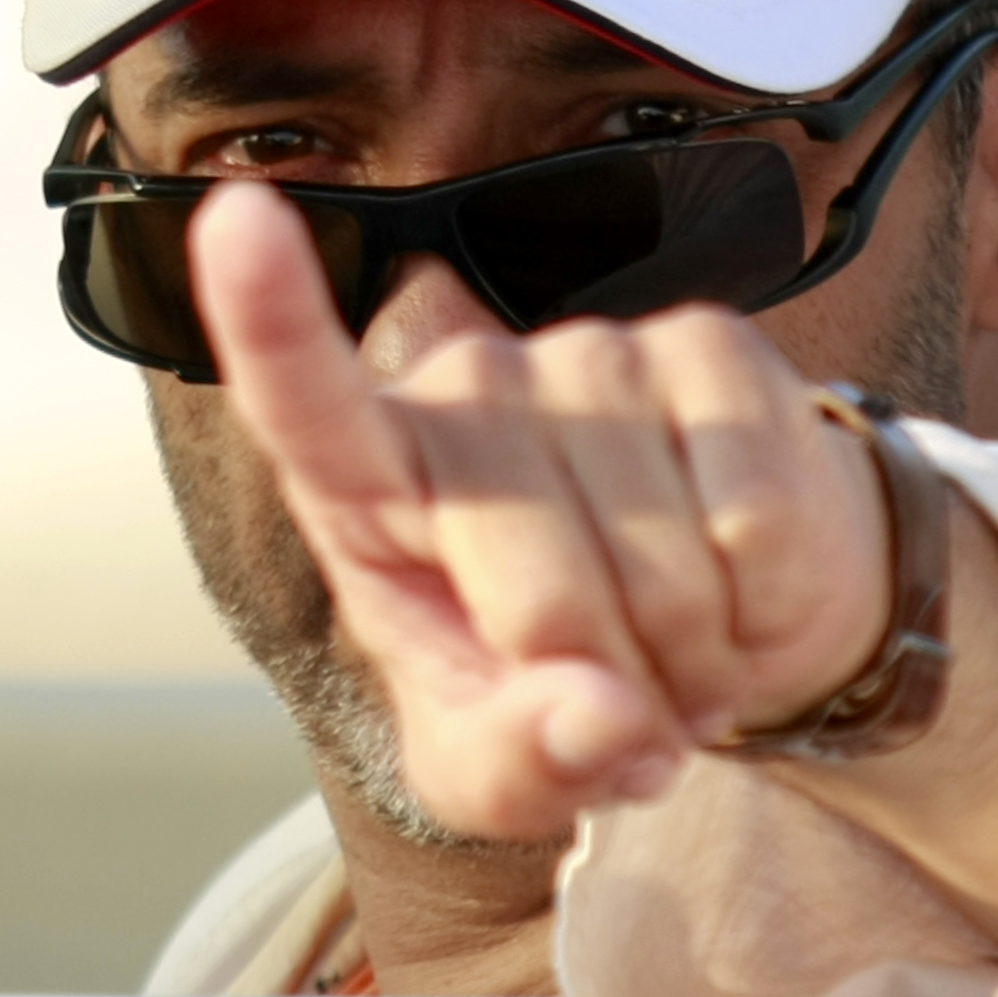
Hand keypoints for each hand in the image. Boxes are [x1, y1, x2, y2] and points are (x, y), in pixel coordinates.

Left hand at [190, 180, 899, 843]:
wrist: (723, 627)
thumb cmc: (567, 692)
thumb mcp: (501, 776)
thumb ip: (518, 765)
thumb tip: (591, 716)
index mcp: (370, 486)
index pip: (306, 404)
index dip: (270, 319)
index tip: (235, 220)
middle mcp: (469, 392)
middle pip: (534, 584)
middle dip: (603, 685)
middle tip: (622, 696)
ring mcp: (590, 355)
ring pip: (658, 561)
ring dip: (690, 654)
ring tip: (678, 648)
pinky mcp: (712, 348)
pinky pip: (752, 521)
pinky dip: (762, 603)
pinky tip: (741, 594)